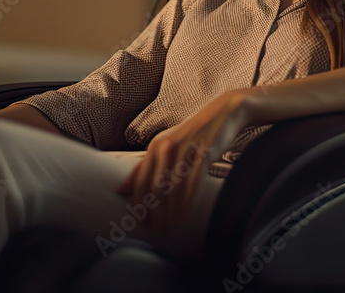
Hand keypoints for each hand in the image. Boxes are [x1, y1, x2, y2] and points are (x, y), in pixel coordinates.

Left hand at [115, 91, 251, 256]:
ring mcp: (185, 149)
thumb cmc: (194, 134)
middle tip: (156, 230)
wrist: (223, 113)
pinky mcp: (203, 152)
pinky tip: (185, 213)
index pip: (141, 178)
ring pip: (174, 186)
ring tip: (170, 227)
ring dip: (171, 211)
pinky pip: (193, 182)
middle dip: (154, 212)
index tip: (139, 220)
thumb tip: (121, 190)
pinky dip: (187, 201)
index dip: (139, 201)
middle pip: (156, 185)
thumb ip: (146, 166)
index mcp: (156, 145)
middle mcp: (167, 146)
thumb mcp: (169, 146)